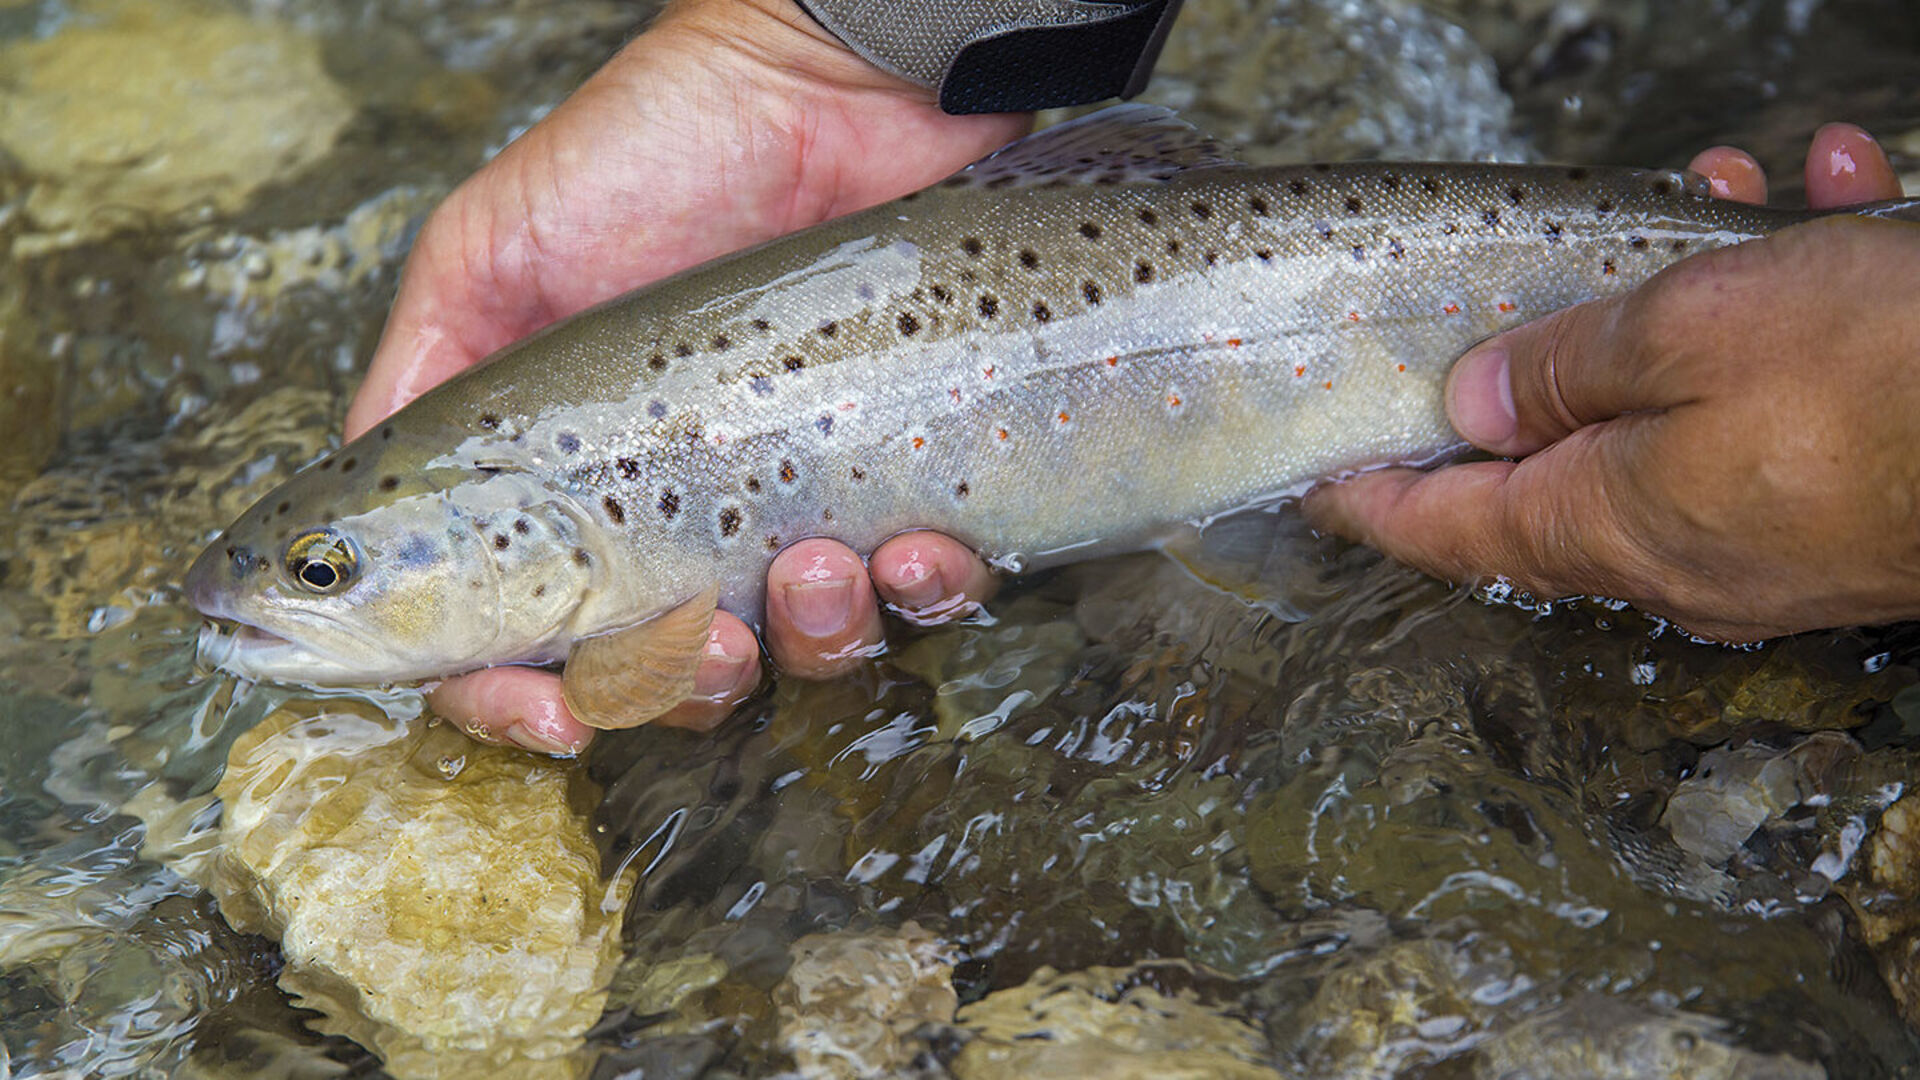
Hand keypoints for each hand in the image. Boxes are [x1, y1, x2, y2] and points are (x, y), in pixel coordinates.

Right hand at [347, 0, 1010, 752]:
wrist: (830, 81)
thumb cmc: (653, 150)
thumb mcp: (489, 253)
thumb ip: (419, 387)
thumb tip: (342, 532)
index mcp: (573, 487)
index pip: (523, 646)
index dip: (519, 703)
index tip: (548, 711)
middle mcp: (687, 511)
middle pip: (672, 678)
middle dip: (686, 686)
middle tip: (707, 636)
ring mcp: (805, 499)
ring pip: (808, 653)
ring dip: (812, 642)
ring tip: (817, 563)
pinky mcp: (913, 476)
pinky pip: (930, 590)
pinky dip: (926, 593)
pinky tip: (909, 544)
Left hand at [1304, 124, 1919, 640]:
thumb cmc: (1897, 381)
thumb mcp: (1694, 329)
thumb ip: (1569, 365)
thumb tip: (1481, 397)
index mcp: (1615, 528)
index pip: (1447, 530)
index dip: (1376, 499)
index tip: (1325, 482)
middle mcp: (1684, 556)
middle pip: (1562, 464)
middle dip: (1560, 356)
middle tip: (1543, 291)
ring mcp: (1767, 543)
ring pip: (1684, 412)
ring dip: (1694, 305)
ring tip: (1732, 200)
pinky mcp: (1844, 513)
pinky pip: (1781, 412)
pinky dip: (1789, 318)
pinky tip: (1833, 216)